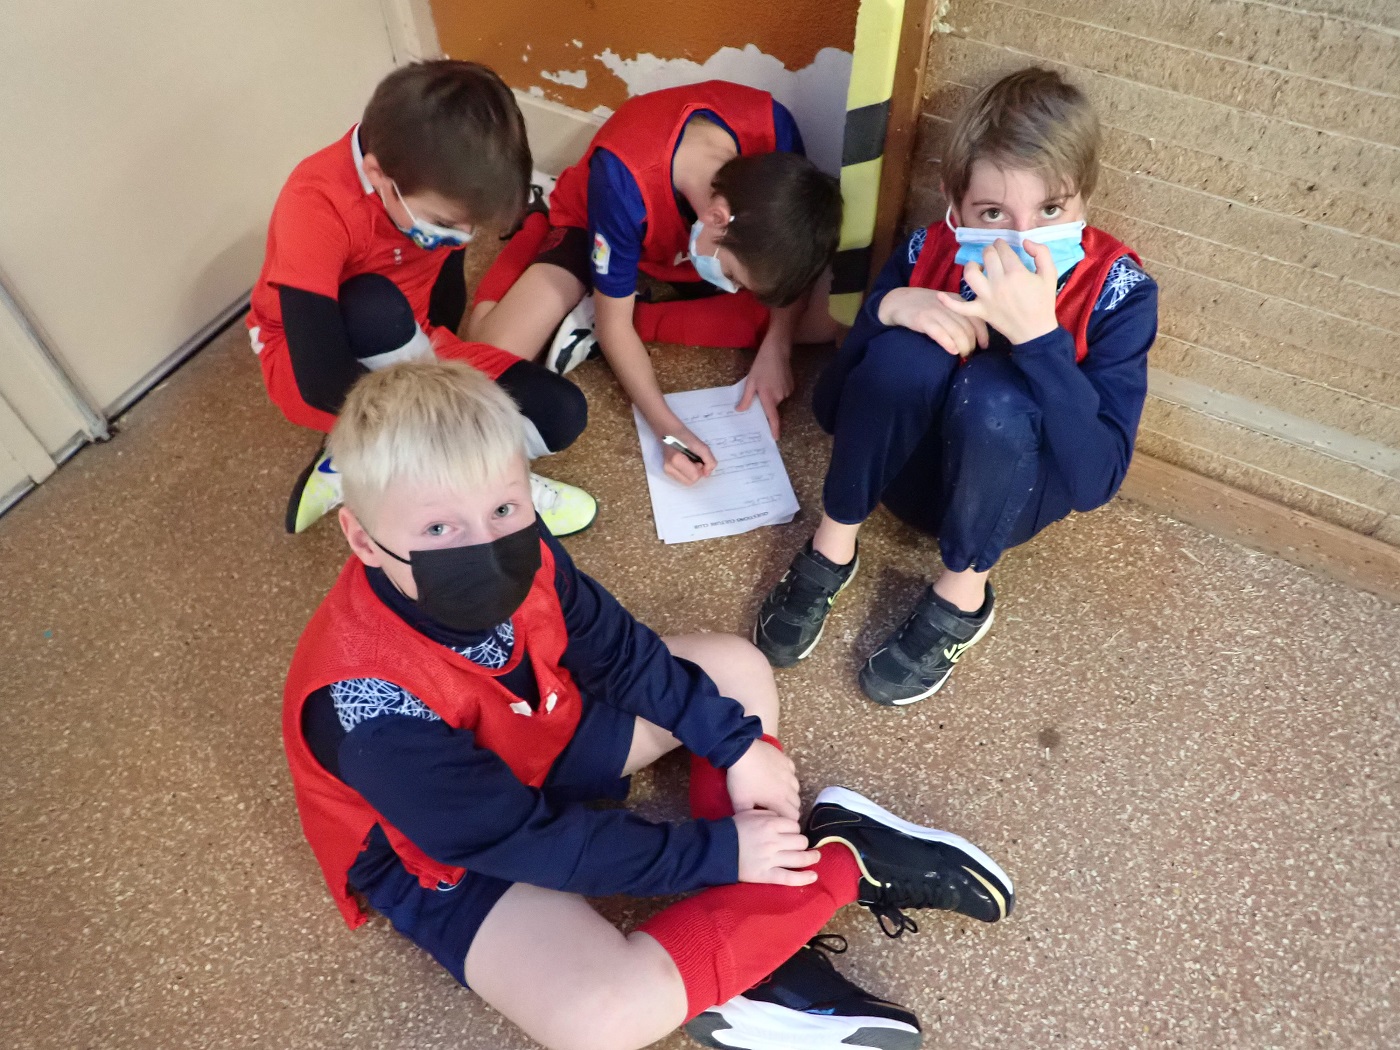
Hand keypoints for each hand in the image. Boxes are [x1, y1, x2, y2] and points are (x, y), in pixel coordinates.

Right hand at [660, 425, 715, 486]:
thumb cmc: (684, 436)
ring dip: (692, 472)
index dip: (700, 467)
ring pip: (687, 481)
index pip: (694, 476)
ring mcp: (667, 471)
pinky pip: (683, 479)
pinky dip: (687, 473)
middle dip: (696, 471)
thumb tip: (707, 473)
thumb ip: (709, 460)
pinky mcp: (668, 472)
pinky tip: (685, 463)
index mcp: (675, 460)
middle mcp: (669, 468)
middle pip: (691, 481)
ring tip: (689, 460)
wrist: (669, 431)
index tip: (697, 457)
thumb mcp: (701, 445)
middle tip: (694, 459)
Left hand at [726, 739, 800, 819]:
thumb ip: (747, 816)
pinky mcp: (786, 760)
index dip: (786, 820)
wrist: (742, 752)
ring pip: (796, 788)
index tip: (776, 817)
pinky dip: (787, 776)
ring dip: (789, 792)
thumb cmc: (741, 779)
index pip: (794, 817)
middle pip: (797, 803)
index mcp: (779, 800)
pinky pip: (792, 772)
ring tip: (776, 790)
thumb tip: (752, 822)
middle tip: (775, 805)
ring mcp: (789, 773)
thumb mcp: (739, 802)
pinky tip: (776, 774)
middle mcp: (788, 788)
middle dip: (789, 807)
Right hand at [734, 809, 820, 885]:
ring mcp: (772, 859)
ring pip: (800, 858)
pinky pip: (789, 877)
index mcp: (770, 824)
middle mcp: (774, 841)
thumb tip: (781, 818)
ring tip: (816, 857)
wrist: (715, 849)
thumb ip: (768, 813)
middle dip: (802, 842)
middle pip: (800, 841)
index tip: (790, 833)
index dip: (794, 830)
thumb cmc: (731, 830)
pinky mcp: (767, 875)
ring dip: (811, 857)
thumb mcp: (749, 813)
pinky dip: (804, 878)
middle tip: (799, 845)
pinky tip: (813, 877)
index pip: (794, 826)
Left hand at [737, 343, 793, 437]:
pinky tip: (774, 379)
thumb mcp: (750, 382)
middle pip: (772, 407)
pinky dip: (777, 390)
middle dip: (766, 403)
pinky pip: (782, 393)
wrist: (777, 351)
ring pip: (777, 399)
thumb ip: (746, 398)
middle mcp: (780, 397)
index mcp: (768, 397)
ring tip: (766, 381)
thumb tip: (740, 410)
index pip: (773, 418)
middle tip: (760, 391)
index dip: (774, 429)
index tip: (775, 438)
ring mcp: (787, 392)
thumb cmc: (761, 365)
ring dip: (771, 395)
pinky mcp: (791, 387)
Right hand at [878, 287, 987, 356]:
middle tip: (969, 355)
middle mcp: (949, 306)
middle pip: (967, 328)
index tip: (984, 346)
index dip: (983, 334)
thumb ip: (958, 315)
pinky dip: (948, 343)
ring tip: (961, 356)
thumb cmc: (924, 306)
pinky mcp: (922, 319)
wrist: (898, 301)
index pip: (977, 318)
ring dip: (962, 347)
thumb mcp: (945, 305)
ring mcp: (935, 312)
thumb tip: (974, 335)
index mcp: (957, 301)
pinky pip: (939, 333)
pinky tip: (952, 351)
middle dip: (971, 345)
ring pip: (956, 332)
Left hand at [936, 239, 1058, 345]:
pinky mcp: (980, 311)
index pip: (1002, 249)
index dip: (1002, 244)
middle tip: (994, 256)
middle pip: (987, 257)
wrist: (1035, 331)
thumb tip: (1025, 241)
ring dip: (972, 266)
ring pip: (970, 274)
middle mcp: (999, 283)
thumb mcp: (1050, 274)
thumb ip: (1041, 253)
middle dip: (990, 251)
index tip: (1003, 247)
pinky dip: (949, 302)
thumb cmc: (1043, 302)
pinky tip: (939, 296)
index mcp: (1016, 272)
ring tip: (978, 267)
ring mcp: (987, 298)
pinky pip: (960, 307)